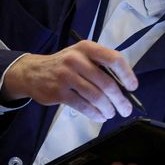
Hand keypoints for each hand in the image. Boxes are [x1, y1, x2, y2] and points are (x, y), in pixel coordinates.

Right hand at [2, 39, 137, 121]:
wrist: (32, 72)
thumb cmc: (65, 64)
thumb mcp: (82, 56)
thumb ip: (100, 66)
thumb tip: (124, 87)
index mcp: (87, 48)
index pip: (114, 59)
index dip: (127, 74)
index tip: (133, 87)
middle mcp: (77, 59)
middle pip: (106, 82)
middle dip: (120, 99)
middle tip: (126, 109)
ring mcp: (66, 76)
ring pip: (95, 96)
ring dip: (108, 108)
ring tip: (112, 114)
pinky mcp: (58, 92)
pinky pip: (83, 106)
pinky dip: (95, 113)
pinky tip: (100, 116)